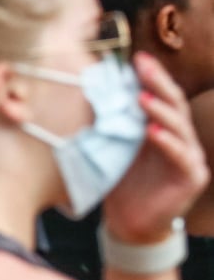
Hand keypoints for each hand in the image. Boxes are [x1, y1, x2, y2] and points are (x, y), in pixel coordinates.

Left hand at [103, 53, 208, 243]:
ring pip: (179, 126)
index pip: (160, 95)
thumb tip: (87, 91)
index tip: (135, 57)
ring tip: (142, 98)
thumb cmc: (120, 183)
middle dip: (158, 82)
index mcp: (161, 127)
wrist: (129, 222)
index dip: (151, 76)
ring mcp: (189, 157)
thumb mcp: (113, 148)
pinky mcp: (191, 177)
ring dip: (160, 110)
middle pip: (173, 103)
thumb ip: (110, 124)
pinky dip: (168, 142)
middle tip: (143, 64)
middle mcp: (180, 138)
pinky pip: (181, 156)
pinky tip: (153, 131)